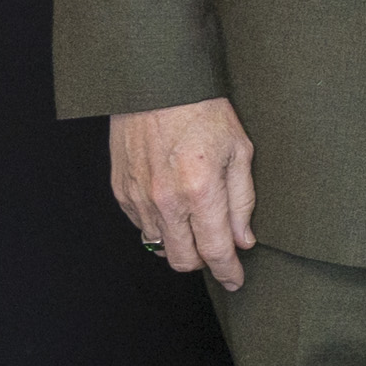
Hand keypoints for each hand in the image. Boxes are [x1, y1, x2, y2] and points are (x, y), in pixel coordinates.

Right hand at [111, 98, 256, 288]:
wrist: (157, 85)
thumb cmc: (204, 112)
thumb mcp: (239, 150)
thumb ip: (242, 201)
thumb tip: (243, 239)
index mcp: (200, 191)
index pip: (215, 250)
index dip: (228, 271)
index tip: (236, 280)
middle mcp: (166, 201)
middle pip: (182, 260)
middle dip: (203, 262)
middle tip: (218, 249)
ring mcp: (139, 198)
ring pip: (160, 246)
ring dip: (180, 242)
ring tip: (196, 220)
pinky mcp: (121, 191)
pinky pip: (141, 226)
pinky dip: (159, 224)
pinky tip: (173, 205)